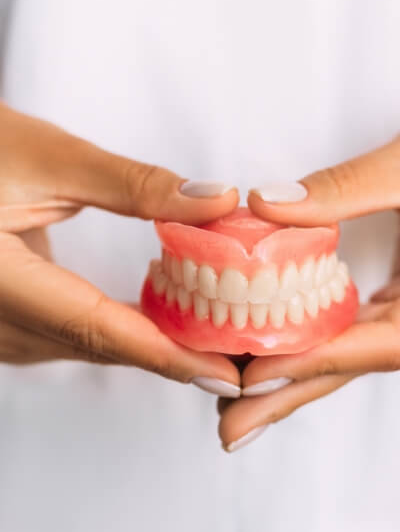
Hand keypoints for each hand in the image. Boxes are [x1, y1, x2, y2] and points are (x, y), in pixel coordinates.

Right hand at [0, 101, 239, 393]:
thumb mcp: (48, 158)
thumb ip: (135, 186)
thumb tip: (217, 202)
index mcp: (0, 282)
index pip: (99, 329)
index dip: (168, 356)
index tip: (227, 374)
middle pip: (102, 347)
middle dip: (176, 355)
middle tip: (243, 354)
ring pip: (91, 347)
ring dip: (153, 344)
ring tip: (216, 336)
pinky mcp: (7, 323)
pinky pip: (75, 336)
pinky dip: (123, 330)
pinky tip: (162, 317)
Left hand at [219, 83, 399, 448]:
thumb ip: (343, 188)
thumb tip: (265, 205)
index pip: (389, 341)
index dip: (318, 359)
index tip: (253, 374)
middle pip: (368, 359)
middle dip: (296, 391)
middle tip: (231, 426)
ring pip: (365, 346)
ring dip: (303, 368)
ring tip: (242, 395)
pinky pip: (370, 322)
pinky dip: (323, 334)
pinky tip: (283, 346)